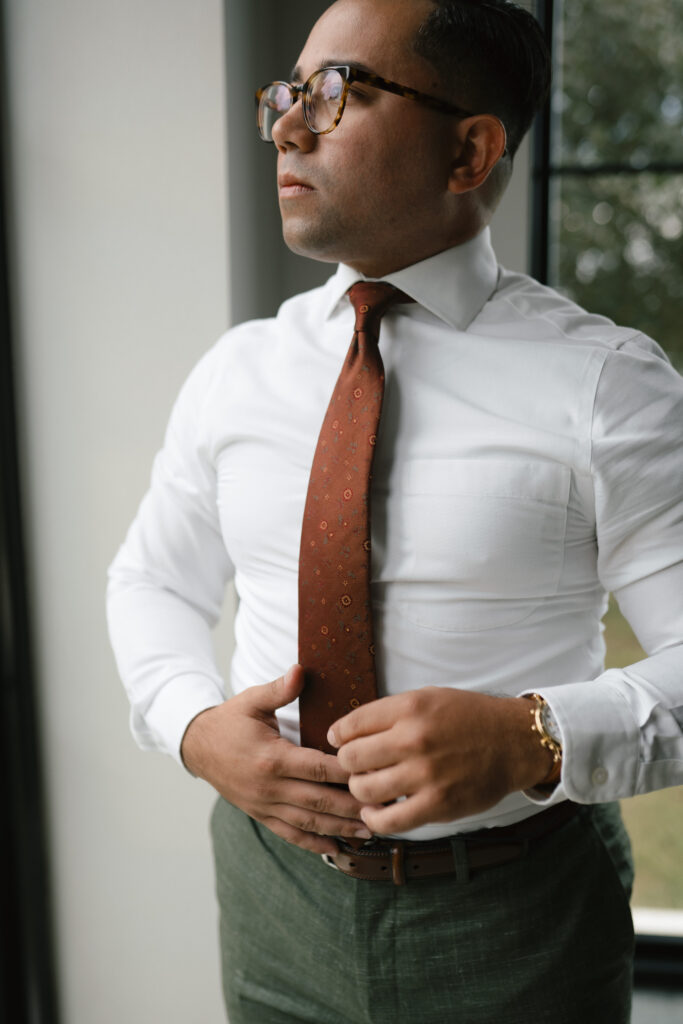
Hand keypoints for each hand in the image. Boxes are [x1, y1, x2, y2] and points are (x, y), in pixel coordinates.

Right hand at [180, 665, 370, 855]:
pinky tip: (336, 849)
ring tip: (370, 829)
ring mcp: (264, 805)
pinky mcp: (260, 815)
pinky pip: (289, 834)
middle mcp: (269, 786)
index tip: (374, 772)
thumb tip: (301, 670)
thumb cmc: (229, 721)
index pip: (317, 767)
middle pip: (319, 800)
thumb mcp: (251, 700)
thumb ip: (279, 689)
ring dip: (340, 828)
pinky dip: (313, 843)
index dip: (346, 772)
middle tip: (384, 806)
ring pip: (308, 822)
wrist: (197, 747)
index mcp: (271, 757)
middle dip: (353, 805)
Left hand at [328, 687, 552, 834]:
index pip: (351, 724)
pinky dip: (374, 819)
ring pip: (364, 790)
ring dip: (359, 790)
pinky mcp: (437, 805)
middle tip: (356, 765)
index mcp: (410, 708)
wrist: (513, 742)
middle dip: (347, 763)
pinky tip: (375, 811)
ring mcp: (426, 774)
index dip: (338, 735)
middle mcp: (415, 739)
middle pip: (351, 758)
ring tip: (368, 786)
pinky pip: (389, 821)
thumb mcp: (428, 697)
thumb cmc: (468, 717)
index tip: (339, 741)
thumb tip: (348, 731)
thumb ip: (390, 712)